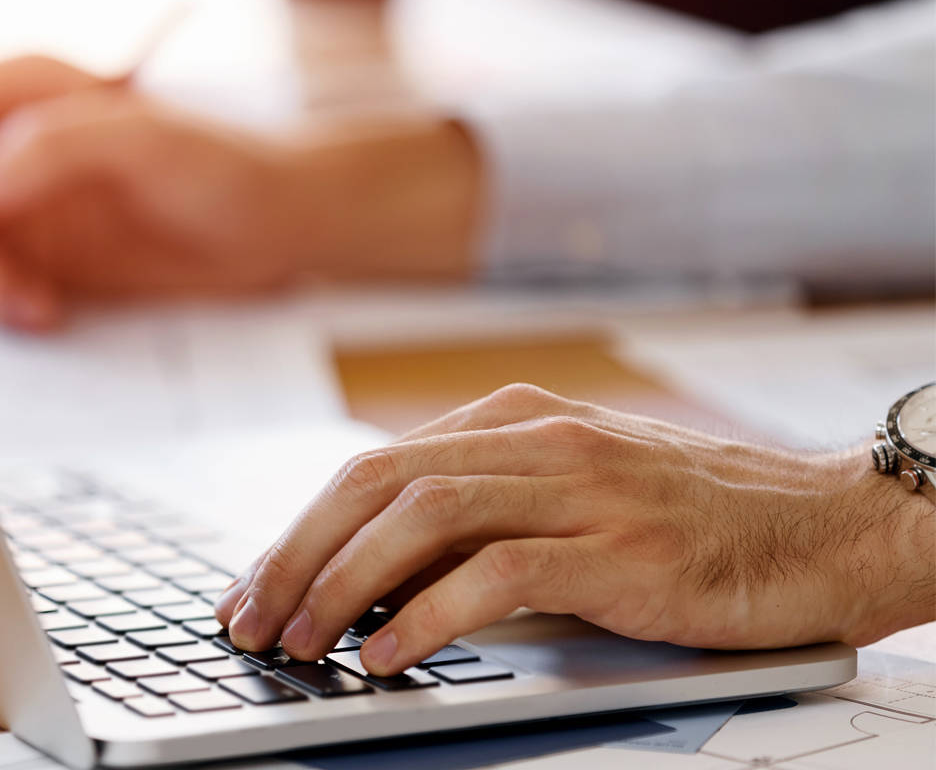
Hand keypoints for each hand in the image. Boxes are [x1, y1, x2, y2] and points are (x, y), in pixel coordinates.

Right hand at [0, 55, 482, 329]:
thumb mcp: (145, 141)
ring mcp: (32, 206)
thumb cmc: (228, 165)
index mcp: (29, 92)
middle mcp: (19, 147)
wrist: (281, 229)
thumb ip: (56, 147)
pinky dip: (8, 306)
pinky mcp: (51, 259)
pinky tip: (46, 311)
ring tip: (29, 303)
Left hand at [213, 383, 935, 676]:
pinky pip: (497, 574)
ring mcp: (578, 486)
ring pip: (420, 520)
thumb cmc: (692, 519)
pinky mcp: (619, 545)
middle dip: (295, 555)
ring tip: (304, 642)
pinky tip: (389, 655)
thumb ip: (481, 515)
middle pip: (373, 484)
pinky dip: (427, 616)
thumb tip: (374, 575)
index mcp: (510, 421)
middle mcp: (534, 440)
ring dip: (343, 585)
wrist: (825, 524)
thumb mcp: (569, 494)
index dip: (298, 531)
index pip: (369, 468)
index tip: (254, 587)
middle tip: (252, 619)